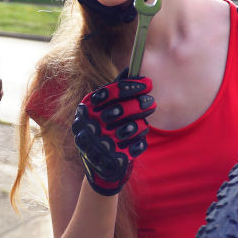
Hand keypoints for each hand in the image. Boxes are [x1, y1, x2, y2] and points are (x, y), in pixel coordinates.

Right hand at [72, 74, 155, 194]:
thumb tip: (130, 70)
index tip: (148, 83)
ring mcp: (99, 144)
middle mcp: (88, 126)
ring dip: (142, 125)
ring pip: (132, 127)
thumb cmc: (103, 131)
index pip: (112, 92)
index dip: (132, 86)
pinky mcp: (112, 161)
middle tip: (151, 103)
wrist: (98, 168)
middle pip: (123, 109)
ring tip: (142, 125)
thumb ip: (115, 91)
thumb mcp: (103, 110)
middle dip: (141, 104)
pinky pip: (137, 145)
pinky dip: (140, 142)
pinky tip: (137, 141)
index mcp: (85, 110)